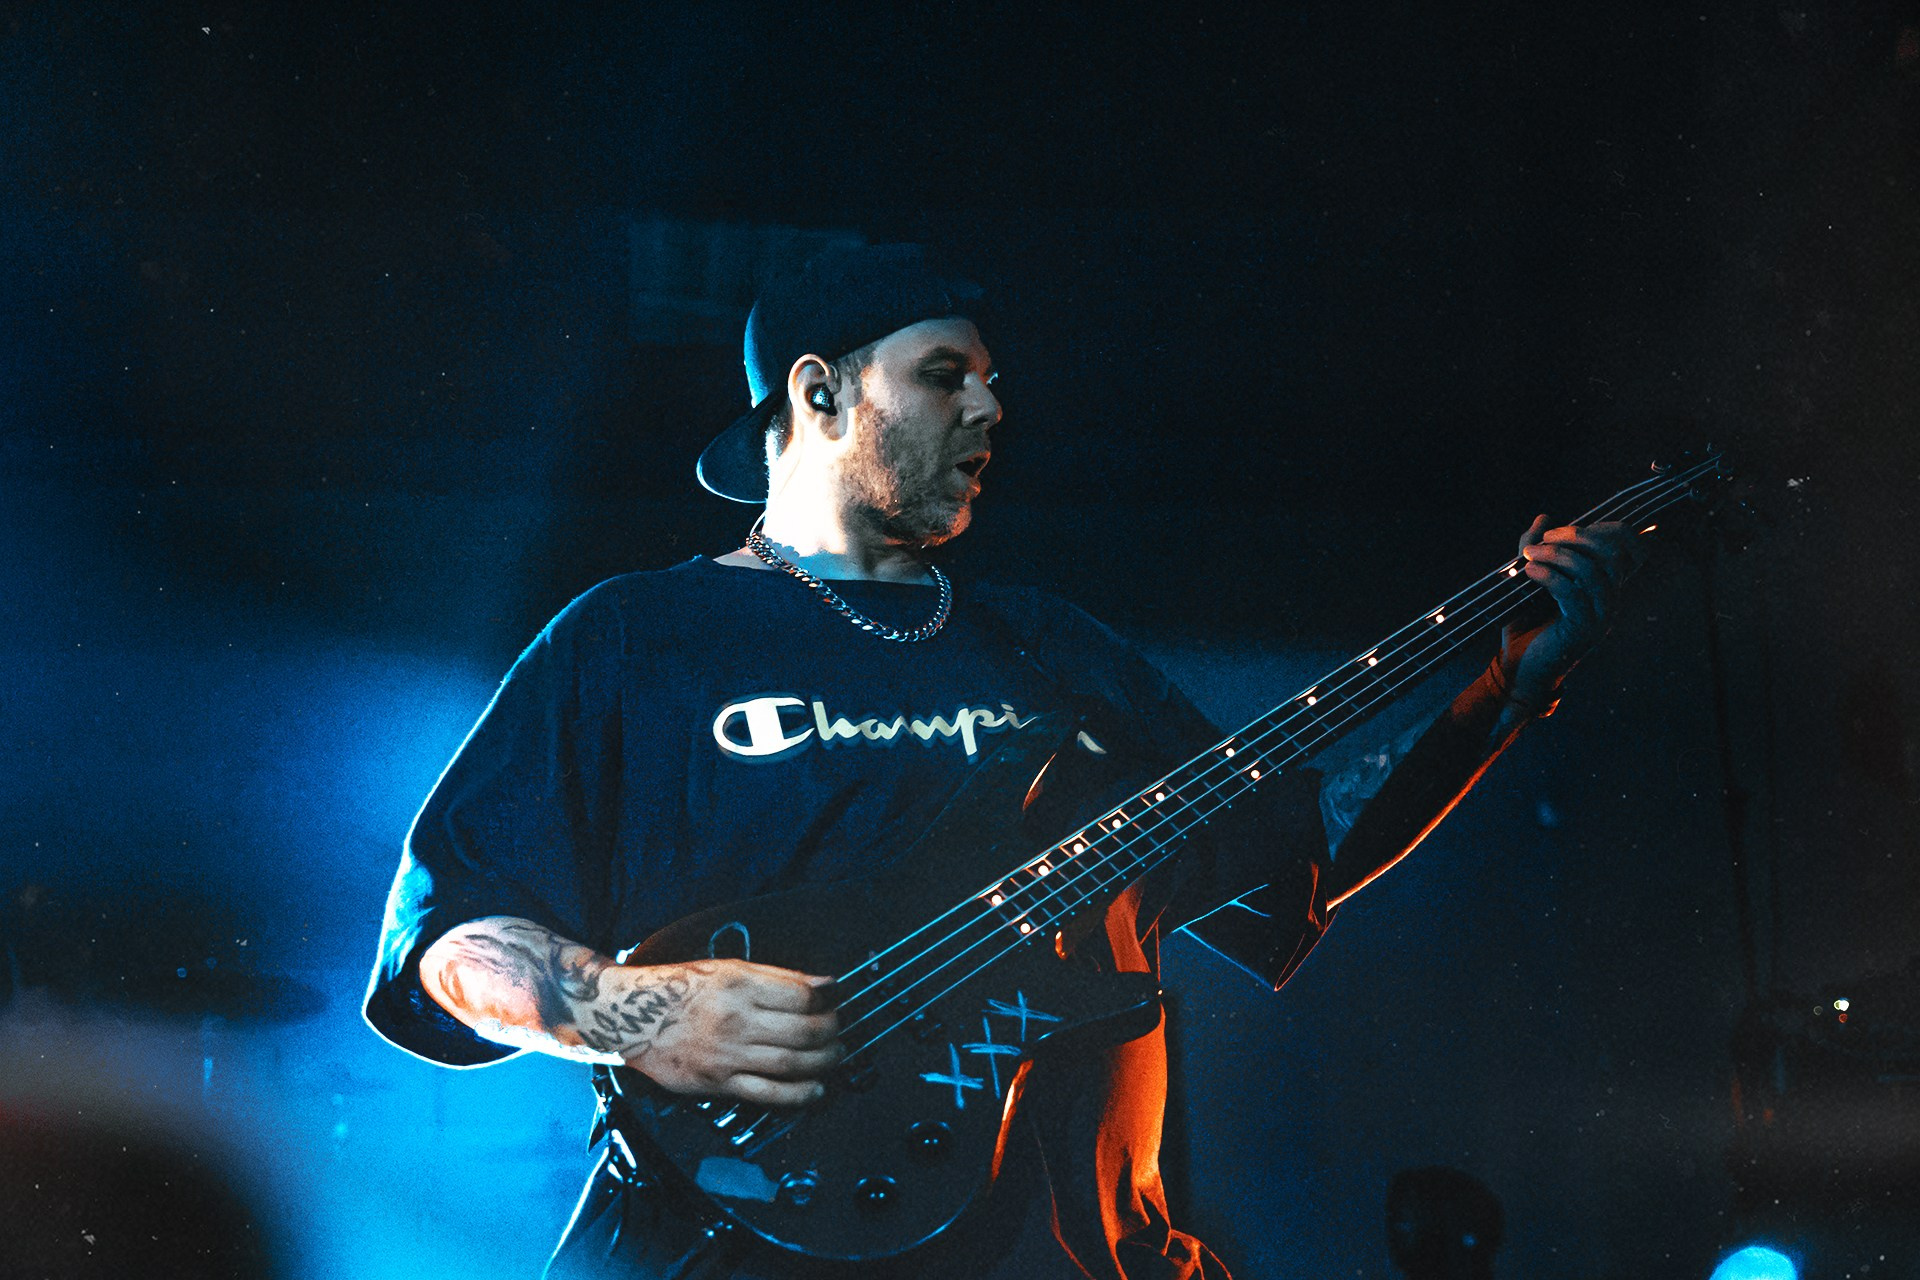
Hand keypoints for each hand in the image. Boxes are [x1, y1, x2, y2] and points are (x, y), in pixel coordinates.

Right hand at [620, 959, 843, 1106]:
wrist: (630, 1015)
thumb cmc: (682, 987)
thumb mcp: (728, 968)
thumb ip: (777, 977)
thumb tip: (825, 985)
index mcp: (739, 985)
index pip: (801, 996)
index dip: (827, 1000)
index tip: (836, 1000)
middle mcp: (734, 1020)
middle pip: (802, 1032)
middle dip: (832, 1033)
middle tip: (839, 1030)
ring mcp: (726, 1054)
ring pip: (790, 1064)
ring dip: (823, 1062)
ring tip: (835, 1056)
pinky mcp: (717, 1082)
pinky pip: (767, 1094)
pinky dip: (798, 1094)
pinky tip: (815, 1088)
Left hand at [1499, 516, 1646, 702]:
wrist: (1517, 668)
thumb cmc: (1525, 623)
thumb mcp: (1528, 579)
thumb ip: (1535, 549)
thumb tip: (1542, 517)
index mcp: (1603, 584)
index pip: (1626, 546)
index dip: (1600, 529)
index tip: (1556, 531)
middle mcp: (1609, 598)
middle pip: (1612, 554)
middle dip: (1577, 537)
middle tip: (1543, 540)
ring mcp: (1600, 616)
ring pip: (1593, 572)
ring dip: (1559, 556)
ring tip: (1529, 557)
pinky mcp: (1583, 630)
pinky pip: (1573, 594)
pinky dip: (1550, 577)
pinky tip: (1529, 573)